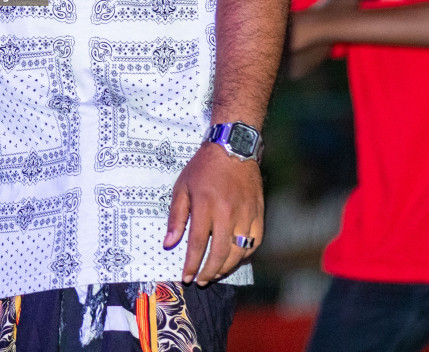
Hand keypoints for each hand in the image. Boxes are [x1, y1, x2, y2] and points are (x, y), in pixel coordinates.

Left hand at [163, 142, 263, 284]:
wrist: (233, 147)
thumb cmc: (204, 168)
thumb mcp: (182, 187)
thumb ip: (176, 217)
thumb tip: (169, 243)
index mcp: (205, 206)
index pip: (197, 244)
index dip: (191, 264)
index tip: (186, 277)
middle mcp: (227, 212)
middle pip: (220, 253)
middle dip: (209, 272)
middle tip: (201, 280)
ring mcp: (246, 213)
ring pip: (239, 251)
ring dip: (226, 267)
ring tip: (215, 273)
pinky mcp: (259, 212)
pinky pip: (255, 242)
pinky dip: (245, 255)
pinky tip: (234, 259)